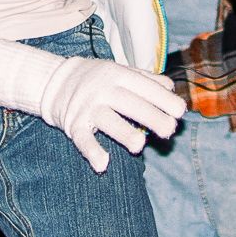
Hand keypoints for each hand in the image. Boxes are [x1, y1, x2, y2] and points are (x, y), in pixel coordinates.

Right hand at [0, 40, 183, 171]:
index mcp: (118, 74)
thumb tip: (170, 88)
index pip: (145, 87)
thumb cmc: (98, 79)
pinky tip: (103, 165)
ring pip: (108, 120)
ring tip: (139, 145)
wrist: (55, 82)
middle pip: (130, 103)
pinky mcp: (73, 125)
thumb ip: (146, 79)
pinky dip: (92, 152)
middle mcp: (103, 89)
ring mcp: (87, 107)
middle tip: (169, 131)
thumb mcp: (121, 71)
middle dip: (151, 117)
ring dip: (124, 133)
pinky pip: (83, 140)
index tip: (181, 112)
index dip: (163, 99)